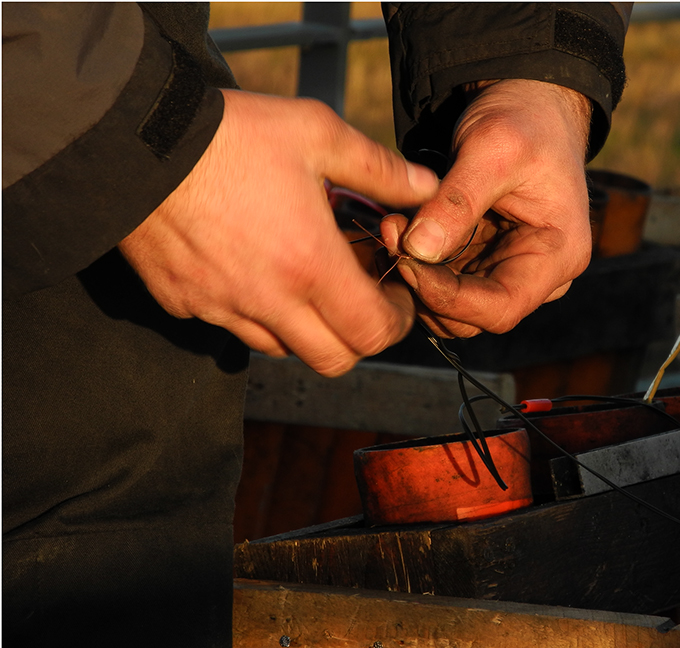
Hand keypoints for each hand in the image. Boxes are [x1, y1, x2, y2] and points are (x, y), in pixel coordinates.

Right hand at [119, 89, 438, 376]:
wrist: (132, 140)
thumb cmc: (230, 134)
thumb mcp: (317, 134)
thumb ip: (380, 169)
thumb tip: (425, 189)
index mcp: (310, 264)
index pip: (372, 333)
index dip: (396, 321)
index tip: (394, 296)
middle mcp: (268, 300)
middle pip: (333, 360)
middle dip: (358, 338)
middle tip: (360, 299)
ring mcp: (222, 308)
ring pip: (283, 350)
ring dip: (307, 328)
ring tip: (307, 280)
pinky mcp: (185, 304)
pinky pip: (233, 327)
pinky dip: (255, 314)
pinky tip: (254, 270)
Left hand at [380, 79, 592, 338]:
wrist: (528, 100)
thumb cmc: (524, 120)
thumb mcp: (493, 149)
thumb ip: (458, 202)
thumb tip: (418, 250)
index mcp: (559, 255)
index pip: (501, 307)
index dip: (449, 299)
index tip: (405, 262)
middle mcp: (540, 275)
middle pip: (473, 316)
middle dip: (426, 285)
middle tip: (390, 234)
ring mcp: (510, 270)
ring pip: (452, 305)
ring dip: (416, 275)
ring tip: (391, 224)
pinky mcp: (484, 262)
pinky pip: (444, 281)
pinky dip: (416, 262)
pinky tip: (397, 226)